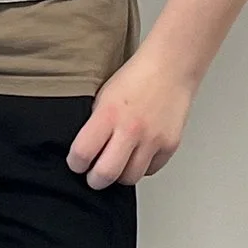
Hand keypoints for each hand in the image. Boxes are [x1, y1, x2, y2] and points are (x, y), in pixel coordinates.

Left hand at [66, 45, 200, 187]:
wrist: (171, 68)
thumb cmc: (137, 77)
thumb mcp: (104, 96)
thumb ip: (95, 124)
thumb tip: (85, 151)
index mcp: (109, 114)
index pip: (82, 153)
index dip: (75, 164)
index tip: (76, 163)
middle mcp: (131, 129)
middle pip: (106, 174)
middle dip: (95, 180)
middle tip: (93, 176)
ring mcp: (153, 140)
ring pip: (130, 178)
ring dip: (120, 176)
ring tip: (117, 164)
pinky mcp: (170, 145)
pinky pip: (150, 171)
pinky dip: (141, 168)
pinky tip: (137, 155)